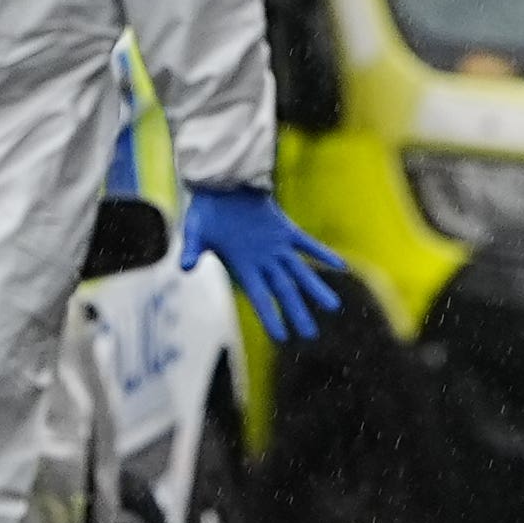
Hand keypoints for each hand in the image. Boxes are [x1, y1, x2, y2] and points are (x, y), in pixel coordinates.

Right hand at [178, 182, 351, 338]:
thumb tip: (183, 268)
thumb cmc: (205, 210)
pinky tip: (340, 266)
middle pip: (285, 291)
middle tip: (311, 335)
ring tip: (334, 307)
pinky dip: (322, 253)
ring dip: (317, 288)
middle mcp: (263, 261)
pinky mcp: (285, 228)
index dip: (271, 317)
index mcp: (242, 267)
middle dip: (298, 312)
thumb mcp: (195, 230)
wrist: (221, 184)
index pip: (260, 298)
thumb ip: (193, 250)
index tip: (281, 338)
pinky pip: (307, 243)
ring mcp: (276, 246)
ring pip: (301, 272)